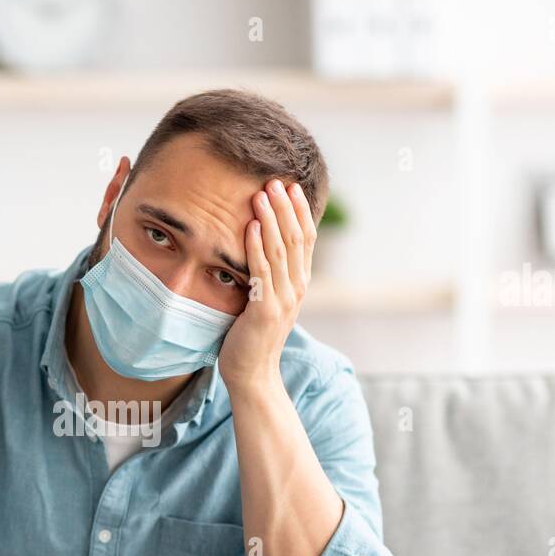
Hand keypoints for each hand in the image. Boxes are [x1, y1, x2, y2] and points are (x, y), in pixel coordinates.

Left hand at [218, 179, 316, 388]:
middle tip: (276, 180)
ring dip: (270, 219)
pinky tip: (249, 226)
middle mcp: (296, 289)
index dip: (299, 212)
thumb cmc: (251, 337)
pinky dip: (255, 246)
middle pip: (296, 239)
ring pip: (280, 250)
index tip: (290, 186)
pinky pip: (261, 272)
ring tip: (262, 194)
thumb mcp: (264, 300)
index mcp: (298, 284)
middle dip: (286, 208)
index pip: (305, 240)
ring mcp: (283, 300)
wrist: (251, 374)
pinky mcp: (265, 310)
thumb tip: (258, 248)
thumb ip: (267, 276)